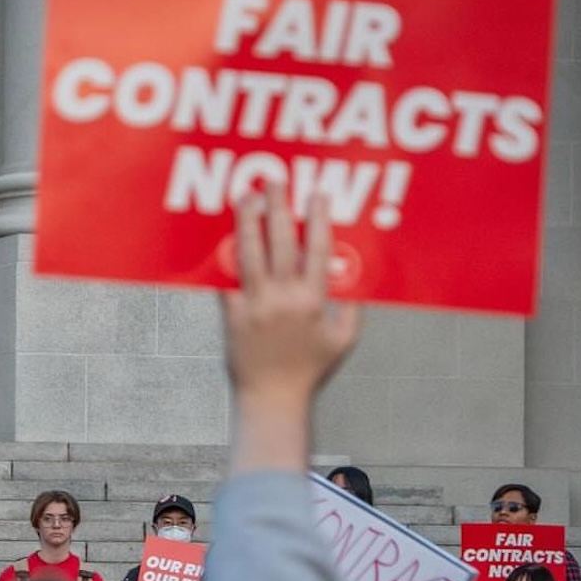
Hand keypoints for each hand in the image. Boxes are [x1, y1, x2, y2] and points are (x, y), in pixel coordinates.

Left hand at [222, 187, 360, 409]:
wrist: (272, 399)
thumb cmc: (309, 371)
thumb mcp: (343, 341)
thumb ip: (351, 309)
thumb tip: (355, 278)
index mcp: (314, 302)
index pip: (319, 250)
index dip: (317, 219)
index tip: (316, 194)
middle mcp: (284, 299)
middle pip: (280, 242)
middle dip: (277, 208)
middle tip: (274, 182)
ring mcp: (255, 306)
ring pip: (249, 253)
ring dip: (247, 222)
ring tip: (245, 198)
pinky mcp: (232, 315)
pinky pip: (227, 280)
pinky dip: (225, 258)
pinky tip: (225, 236)